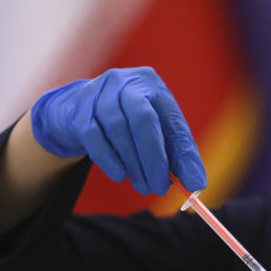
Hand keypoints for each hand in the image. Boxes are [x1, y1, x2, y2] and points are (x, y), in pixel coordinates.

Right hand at [30, 67, 206, 193]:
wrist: (75, 109)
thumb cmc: (126, 121)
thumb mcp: (154, 129)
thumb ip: (174, 153)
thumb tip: (195, 183)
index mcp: (152, 85)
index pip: (173, 120)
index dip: (185, 153)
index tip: (194, 182)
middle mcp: (126, 83)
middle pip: (144, 119)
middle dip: (155, 158)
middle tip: (161, 188)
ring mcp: (99, 93)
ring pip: (118, 129)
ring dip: (133, 164)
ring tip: (143, 186)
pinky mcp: (77, 110)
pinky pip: (94, 136)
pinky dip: (109, 159)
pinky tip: (119, 175)